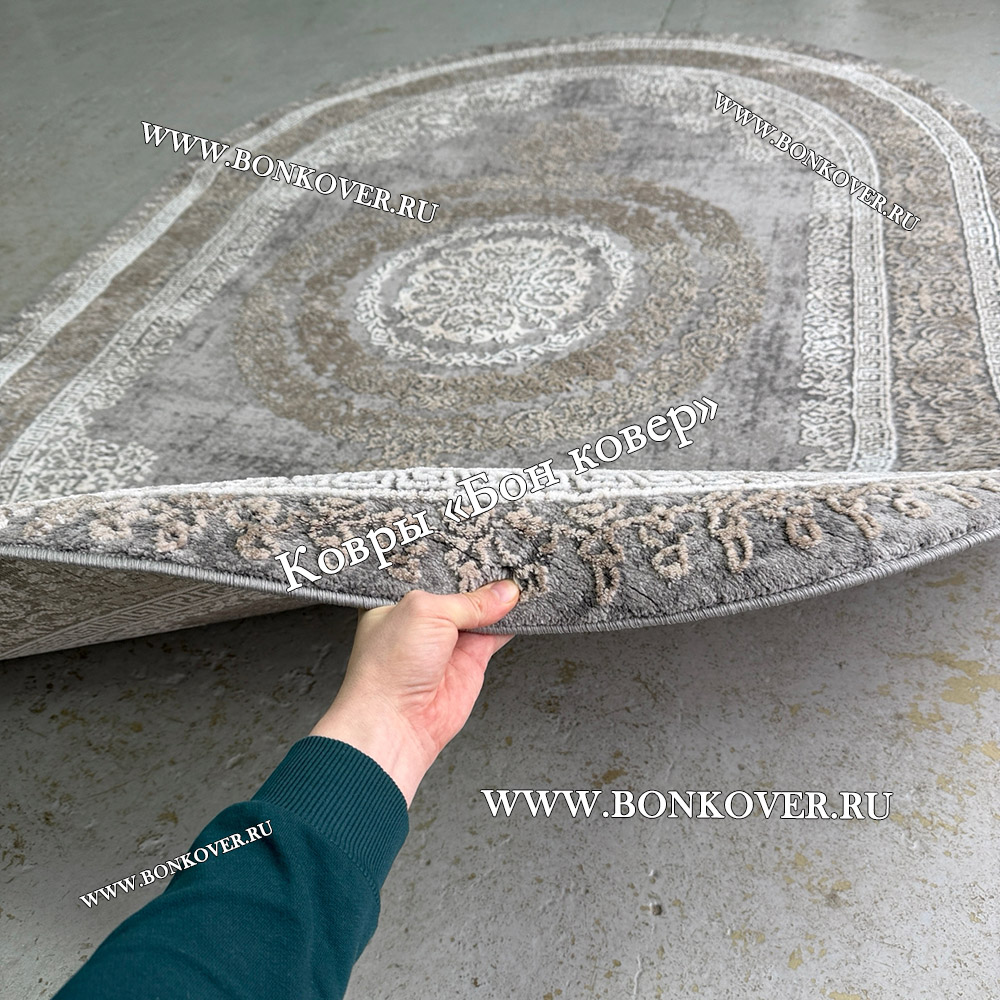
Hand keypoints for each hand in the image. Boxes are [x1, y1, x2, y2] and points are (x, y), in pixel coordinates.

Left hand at [309, 581, 519, 804]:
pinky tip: (525, 607)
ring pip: (484, 612)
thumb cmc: (388, 668)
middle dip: (485, 578)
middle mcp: (424, 620)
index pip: (435, 572)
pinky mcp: (471, 660)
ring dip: (503, 600)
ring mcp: (449, 640)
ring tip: (524, 578)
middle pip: (463, 590)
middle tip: (510, 559)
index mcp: (400, 600)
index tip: (485, 548)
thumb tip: (503, 593)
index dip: (459, 560)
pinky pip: (498, 635)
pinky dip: (513, 623)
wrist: (397, 722)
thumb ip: (468, 600)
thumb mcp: (426, 612)